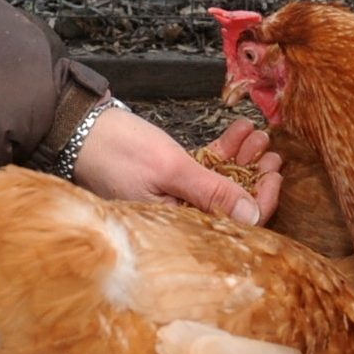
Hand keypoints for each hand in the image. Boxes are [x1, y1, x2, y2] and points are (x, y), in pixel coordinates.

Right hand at [72, 108, 282, 225]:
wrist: (78, 127)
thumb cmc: (116, 150)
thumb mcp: (170, 169)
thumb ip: (211, 192)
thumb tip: (252, 216)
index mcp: (176, 226)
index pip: (231, 226)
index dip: (258, 204)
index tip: (274, 177)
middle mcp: (177, 216)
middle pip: (230, 205)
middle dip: (254, 179)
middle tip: (273, 156)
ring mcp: (174, 195)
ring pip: (221, 183)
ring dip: (243, 160)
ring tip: (260, 137)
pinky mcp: (170, 177)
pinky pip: (205, 169)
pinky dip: (223, 151)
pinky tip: (240, 131)